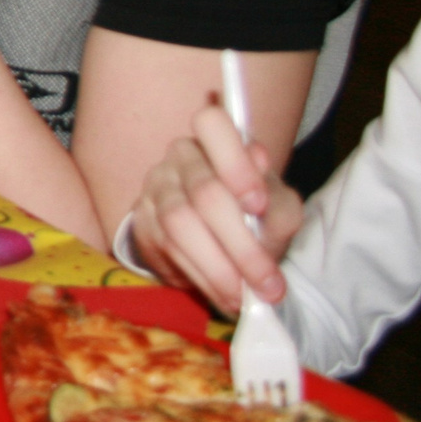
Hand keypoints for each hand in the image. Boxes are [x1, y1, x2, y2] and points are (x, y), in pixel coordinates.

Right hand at [128, 104, 301, 311]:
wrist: (215, 235)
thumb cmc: (252, 215)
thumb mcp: (279, 208)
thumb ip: (279, 204)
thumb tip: (263, 199)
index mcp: (216, 139)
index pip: (213, 124)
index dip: (235, 163)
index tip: (258, 205)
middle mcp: (181, 156)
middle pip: (204, 192)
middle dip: (241, 245)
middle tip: (267, 284)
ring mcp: (156, 186)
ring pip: (179, 225)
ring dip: (217, 268)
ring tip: (244, 297)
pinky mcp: (141, 219)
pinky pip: (165, 248)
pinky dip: (198, 277)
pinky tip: (222, 294)